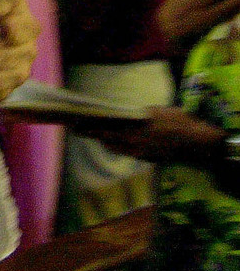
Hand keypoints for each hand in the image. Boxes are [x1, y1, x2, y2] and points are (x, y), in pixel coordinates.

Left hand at [78, 106, 226, 164]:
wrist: (197, 142)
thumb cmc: (178, 121)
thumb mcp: (156, 111)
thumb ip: (137, 115)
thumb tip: (124, 115)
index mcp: (134, 129)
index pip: (104, 128)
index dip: (88, 127)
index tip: (74, 124)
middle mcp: (134, 143)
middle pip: (106, 140)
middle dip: (91, 134)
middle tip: (77, 129)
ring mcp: (140, 153)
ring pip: (115, 148)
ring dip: (104, 141)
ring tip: (93, 133)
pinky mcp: (146, 159)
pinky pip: (127, 152)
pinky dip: (119, 146)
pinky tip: (116, 140)